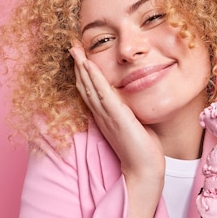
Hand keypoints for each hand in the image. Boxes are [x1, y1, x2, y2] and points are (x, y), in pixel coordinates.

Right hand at [69, 43, 164, 217]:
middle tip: (71, 47)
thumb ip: (128, 114)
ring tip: (75, 50)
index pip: (90, 92)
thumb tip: (133, 104)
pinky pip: (103, 94)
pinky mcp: (117, 117)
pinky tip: (89, 65)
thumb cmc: (142, 150)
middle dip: (78, 66)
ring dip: (82, 67)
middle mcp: (102, 115)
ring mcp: (107, 116)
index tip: (80, 57)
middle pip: (85, 86)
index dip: (83, 74)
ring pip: (90, 87)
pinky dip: (95, 78)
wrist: (145, 171)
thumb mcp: (133, 126)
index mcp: (105, 117)